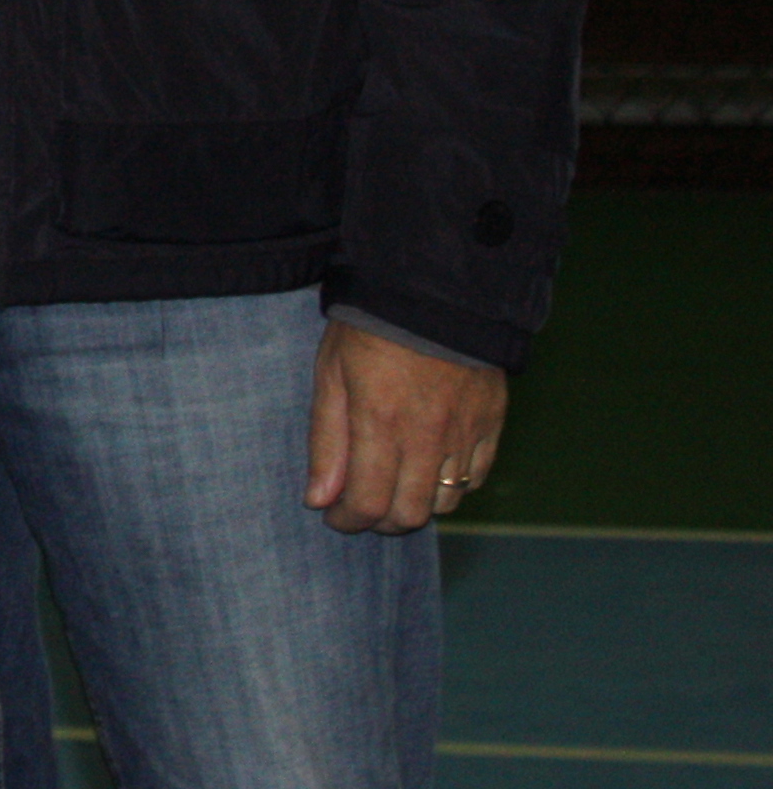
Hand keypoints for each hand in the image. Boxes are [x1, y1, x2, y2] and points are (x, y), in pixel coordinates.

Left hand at [306, 320, 505, 532]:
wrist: (436, 291)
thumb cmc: (370, 327)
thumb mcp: (331, 373)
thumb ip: (326, 440)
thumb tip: (318, 499)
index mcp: (380, 424)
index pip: (368, 503)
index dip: (347, 520)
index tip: (333, 515)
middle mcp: (427, 438)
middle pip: (409, 514)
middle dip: (379, 521)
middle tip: (361, 506)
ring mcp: (464, 433)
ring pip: (445, 503)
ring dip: (416, 506)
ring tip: (393, 487)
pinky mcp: (492, 424)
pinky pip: (475, 478)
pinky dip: (452, 487)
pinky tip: (430, 470)